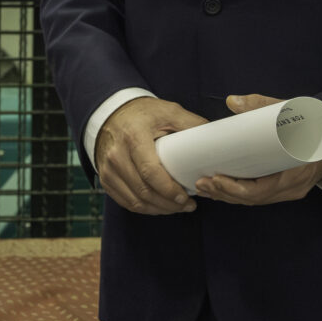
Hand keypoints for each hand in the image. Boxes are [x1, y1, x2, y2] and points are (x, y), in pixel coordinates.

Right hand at [94, 97, 204, 214]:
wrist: (112, 114)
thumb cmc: (143, 114)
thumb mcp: (168, 111)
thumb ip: (191, 124)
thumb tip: (215, 140)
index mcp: (133, 137)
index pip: (150, 171)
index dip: (169, 189)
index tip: (186, 196)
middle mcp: (116, 155)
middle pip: (143, 191)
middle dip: (168, 204)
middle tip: (188, 205)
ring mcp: (108, 169)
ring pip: (135, 201)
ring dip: (159, 209)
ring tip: (178, 208)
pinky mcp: (106, 179)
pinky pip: (126, 202)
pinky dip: (145, 209)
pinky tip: (160, 207)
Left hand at [187, 94, 321, 206]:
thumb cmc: (315, 123)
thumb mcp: (292, 110)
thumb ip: (261, 105)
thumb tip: (231, 101)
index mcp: (296, 170)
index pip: (261, 190)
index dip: (235, 188)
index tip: (216, 178)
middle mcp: (294, 187)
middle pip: (254, 199)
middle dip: (225, 192)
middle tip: (202, 183)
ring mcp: (291, 191)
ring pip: (255, 201)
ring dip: (229, 195)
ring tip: (205, 187)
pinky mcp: (287, 190)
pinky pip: (261, 197)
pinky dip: (241, 194)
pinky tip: (222, 188)